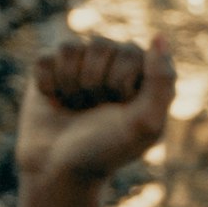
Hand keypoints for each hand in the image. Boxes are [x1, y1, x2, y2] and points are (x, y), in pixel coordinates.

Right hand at [18, 36, 173, 188]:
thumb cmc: (107, 148)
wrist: (59, 169)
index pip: (132, 52)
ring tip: (78, 105)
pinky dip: (48, 84)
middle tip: (97, 109)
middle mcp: (114, 61)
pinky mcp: (49, 68)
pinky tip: (55, 101)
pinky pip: (45, 58)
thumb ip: (162, 81)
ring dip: (72, 83)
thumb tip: (158, 37)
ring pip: (71, 47)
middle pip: (101, 44)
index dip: (121, 83)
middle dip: (96, 83)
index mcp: (144, 71)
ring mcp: (81, 63)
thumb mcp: (146, 123)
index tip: (122, 106)